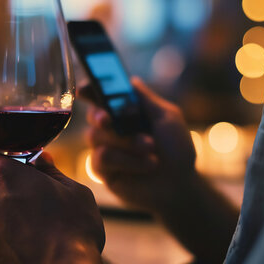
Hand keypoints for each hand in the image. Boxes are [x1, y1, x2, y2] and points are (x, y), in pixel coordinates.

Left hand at [0, 152, 104, 263]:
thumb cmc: (73, 229)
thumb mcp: (74, 191)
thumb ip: (51, 172)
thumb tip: (41, 161)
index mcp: (7, 176)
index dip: (3, 162)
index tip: (19, 170)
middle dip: (11, 192)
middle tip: (39, 202)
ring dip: (10, 217)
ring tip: (39, 229)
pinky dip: (9, 239)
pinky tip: (33, 246)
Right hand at [84, 77, 196, 214]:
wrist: (180, 184)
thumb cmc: (177, 150)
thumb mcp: (167, 118)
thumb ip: (146, 99)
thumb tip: (129, 80)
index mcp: (125, 112)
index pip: (100, 96)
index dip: (88, 90)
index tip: (84, 89)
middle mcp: (112, 129)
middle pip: (93, 115)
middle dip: (100, 116)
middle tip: (108, 120)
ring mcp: (106, 149)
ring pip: (97, 137)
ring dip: (127, 142)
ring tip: (151, 150)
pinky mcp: (104, 171)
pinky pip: (101, 159)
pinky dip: (126, 160)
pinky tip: (147, 165)